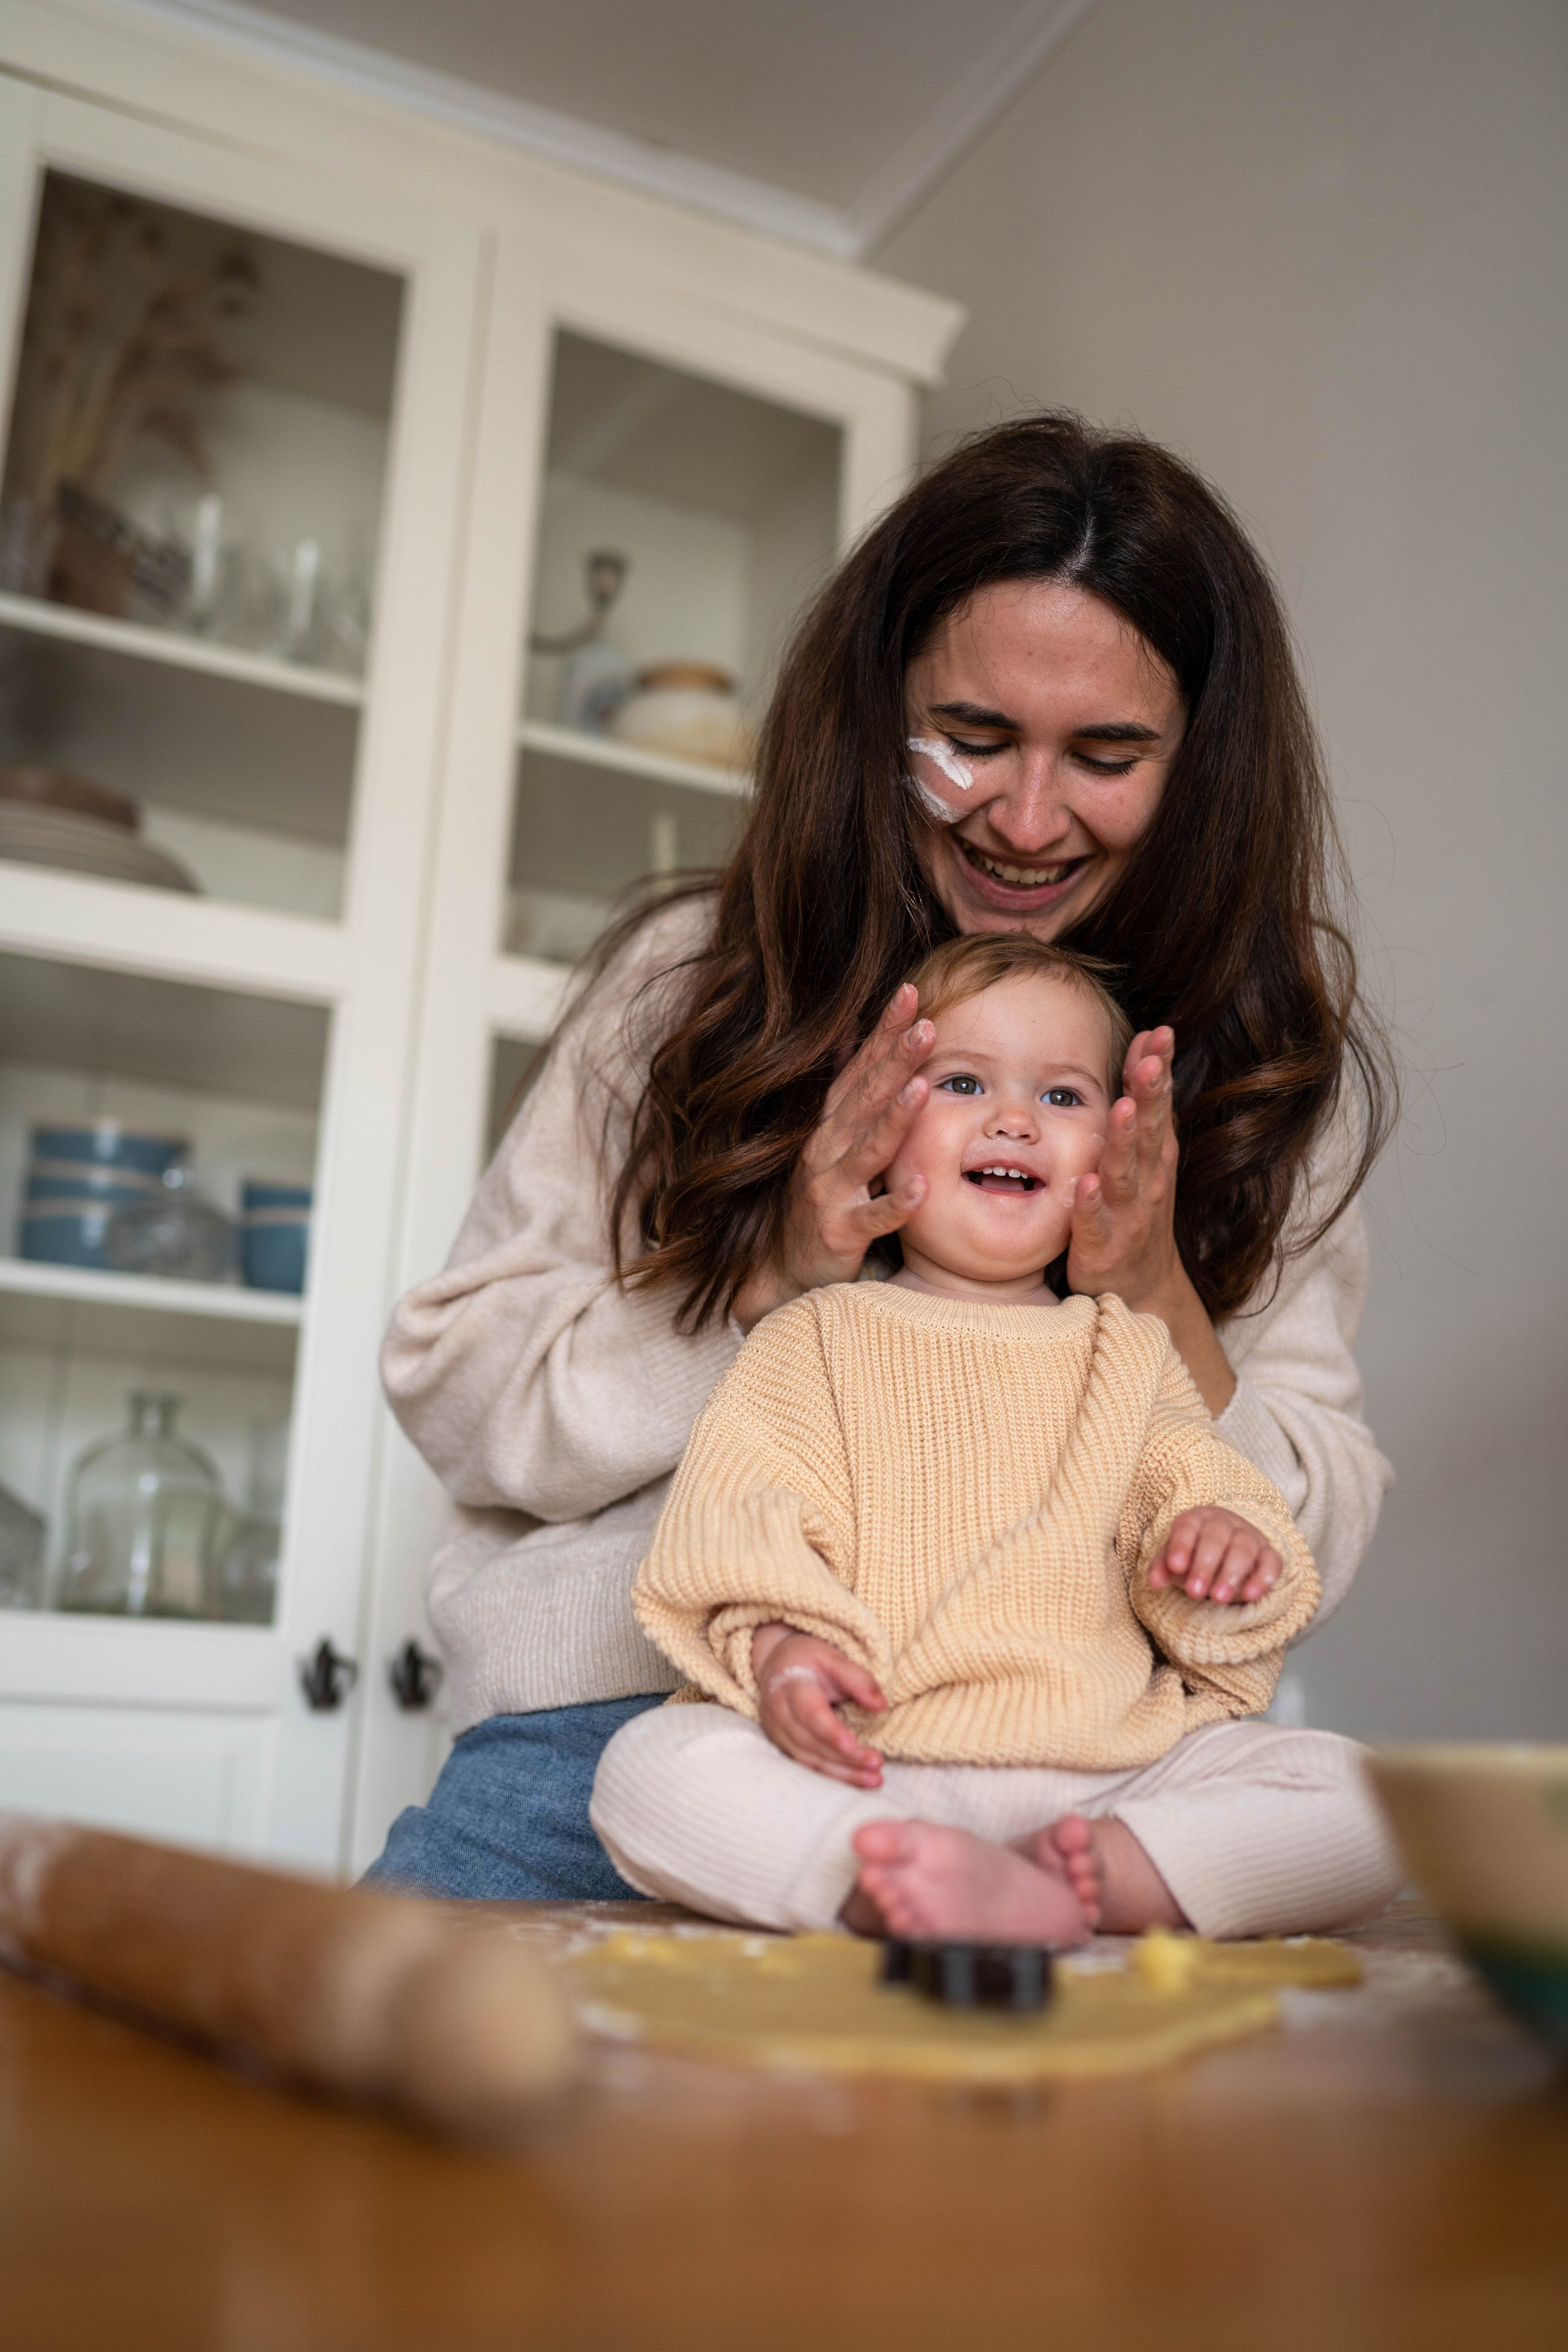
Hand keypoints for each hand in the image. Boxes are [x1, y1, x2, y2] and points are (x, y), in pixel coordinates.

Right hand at [732, 985, 933, 1331]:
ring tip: (923, 1088)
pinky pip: (872, 1218)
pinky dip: (895, 1204)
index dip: (883, 1031)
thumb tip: (852, 1033)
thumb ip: (847, 1091)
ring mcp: (830, 1190)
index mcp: (830, 1125)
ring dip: (894, 1119)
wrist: (784, 1270)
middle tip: (928, 1025)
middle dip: (895, 1060)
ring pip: (867, 1151)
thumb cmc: (822, 1198)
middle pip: (864, 1098)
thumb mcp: (831, 1140)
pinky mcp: (838, 1233)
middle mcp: (826, 1150)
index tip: (911, 992)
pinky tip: (921, 1189)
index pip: (860, 1068)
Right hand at [752, 1623, 886, 1786]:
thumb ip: (858, 1679)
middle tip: (877, 1765)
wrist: (777, 1664)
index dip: (831, 1732)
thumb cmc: (809, 1660)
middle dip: (845, 1759)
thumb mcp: (833, 1658)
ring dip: (842, 1774)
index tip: (854, 1746)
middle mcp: (779, 1713)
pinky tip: (857, 1780)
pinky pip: (807, 1767)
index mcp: (791, 1687)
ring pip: (809, 1761)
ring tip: (875, 1780)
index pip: (810, 1714)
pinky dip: (833, 1776)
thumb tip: (881, 1706)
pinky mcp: (783, 1746)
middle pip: (811, 1743)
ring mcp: (778, 1733)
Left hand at [1065, 1027, 1237, 1417]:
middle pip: (1149, 1132)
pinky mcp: (1101, 1249)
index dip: (1160, 1070)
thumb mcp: (1144, 1155)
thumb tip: (1146, 1044)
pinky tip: (1084, 1185)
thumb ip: (1144, 1104)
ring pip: (1125, 1174)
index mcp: (1154, 1155)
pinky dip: (1090, 1206)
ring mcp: (1127, 1215)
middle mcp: (1147, 1181)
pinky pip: (1093, 1225)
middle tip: (1151, 1059)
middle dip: (1150, 1094)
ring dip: (1125, 1141)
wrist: (1139, 1288)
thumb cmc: (1135, 1211)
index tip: (1161, 1032)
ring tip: (1124, 1108)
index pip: (1159, 1104)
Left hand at [1147, 1509, 1282, 1604]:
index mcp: (1196, 1520)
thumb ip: (1163, 1568)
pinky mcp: (1269, 1554)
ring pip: (1244, 1548)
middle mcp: (1224, 1523)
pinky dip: (1263, 1578)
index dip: (1181, 1545)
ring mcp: (1249, 1537)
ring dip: (1231, 1574)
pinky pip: (1271, 1562)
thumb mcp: (1176, 1560)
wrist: (1227, 1550)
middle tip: (1194, 1592)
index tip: (1175, 1567)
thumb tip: (1154, 1583)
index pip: (1188, 1527)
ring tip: (1218, 1599)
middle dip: (1205, 1565)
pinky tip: (1250, 1596)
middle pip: (1216, 1537)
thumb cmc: (1194, 1555)